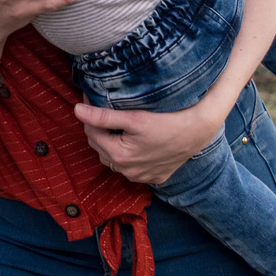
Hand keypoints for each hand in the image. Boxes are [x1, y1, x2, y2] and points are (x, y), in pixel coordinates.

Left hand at [73, 88, 230, 184]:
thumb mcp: (134, 117)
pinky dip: (127, 155)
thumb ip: (103, 116)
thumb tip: (76, 110)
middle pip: (100, 146)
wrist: (200, 131)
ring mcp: (141, 177)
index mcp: (119, 156)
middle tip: (101, 108)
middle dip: (97, 128)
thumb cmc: (167, 121)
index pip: (91, 132)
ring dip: (109, 142)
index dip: (88, 113)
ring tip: (115, 124)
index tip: (89, 97)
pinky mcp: (153, 177)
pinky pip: (131, 167)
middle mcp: (127, 171)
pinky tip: (132, 141)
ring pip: (112, 158)